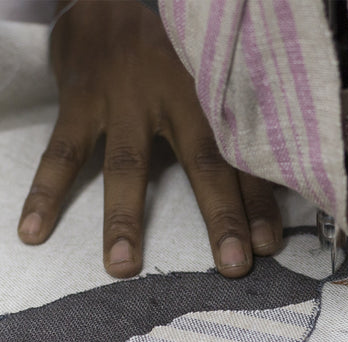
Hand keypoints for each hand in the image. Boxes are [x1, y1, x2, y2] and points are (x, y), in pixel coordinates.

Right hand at [18, 0, 281, 277]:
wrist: (108, 7)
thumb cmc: (167, 64)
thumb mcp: (204, 87)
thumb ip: (225, 133)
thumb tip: (266, 184)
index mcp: (211, 102)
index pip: (243, 158)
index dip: (259, 203)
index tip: (268, 245)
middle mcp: (174, 101)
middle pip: (204, 164)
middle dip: (221, 218)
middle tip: (234, 265)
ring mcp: (123, 102)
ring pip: (127, 166)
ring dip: (124, 219)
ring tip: (122, 266)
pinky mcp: (79, 101)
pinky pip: (62, 152)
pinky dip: (46, 191)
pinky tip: (34, 230)